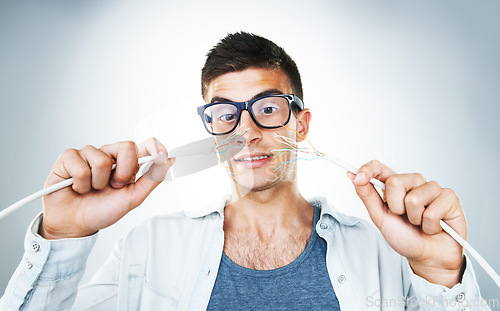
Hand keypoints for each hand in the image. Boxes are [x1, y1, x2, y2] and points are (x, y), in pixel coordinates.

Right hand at [40, 138, 174, 238]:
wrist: (75, 225)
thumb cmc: (102, 210)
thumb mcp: (133, 198)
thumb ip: (152, 179)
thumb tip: (169, 160)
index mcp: (126, 163)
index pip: (144, 145)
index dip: (154, 147)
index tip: (161, 156)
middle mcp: (109, 154)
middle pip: (127, 146)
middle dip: (123, 172)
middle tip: (114, 186)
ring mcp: (88, 154)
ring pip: (102, 160)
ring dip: (98, 182)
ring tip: (92, 189)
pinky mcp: (69, 158)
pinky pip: (80, 166)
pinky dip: (80, 183)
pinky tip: (78, 187)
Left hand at [347, 160, 466, 287]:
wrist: (428, 257)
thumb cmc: (405, 237)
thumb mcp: (380, 217)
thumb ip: (367, 196)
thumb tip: (353, 176)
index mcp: (395, 186)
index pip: (380, 167)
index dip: (368, 169)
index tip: (358, 177)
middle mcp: (414, 183)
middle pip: (395, 182)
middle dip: (395, 207)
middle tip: (404, 218)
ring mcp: (433, 188)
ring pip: (414, 198)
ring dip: (414, 219)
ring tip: (420, 223)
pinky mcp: (450, 197)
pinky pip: (432, 210)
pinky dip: (430, 225)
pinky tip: (434, 227)